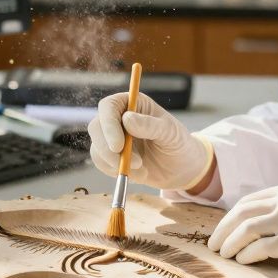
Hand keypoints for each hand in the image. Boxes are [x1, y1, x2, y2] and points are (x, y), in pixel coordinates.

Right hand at [88, 92, 212, 189]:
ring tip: (141, 168)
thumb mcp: (170, 132)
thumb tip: (127, 119)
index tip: (118, 146)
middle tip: (126, 165)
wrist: (181, 168)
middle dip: (107, 148)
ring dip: (115, 163)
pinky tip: (138, 174)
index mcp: (132, 104)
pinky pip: (102, 163)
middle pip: (96, 127)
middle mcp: (118, 118)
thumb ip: (151, 126)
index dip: (108, 124)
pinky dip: (116, 172)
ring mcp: (112, 137)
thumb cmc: (178, 143)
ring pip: (97, 148)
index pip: (109, 106)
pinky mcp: (111, 156)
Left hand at [207, 182, 277, 277]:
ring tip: (224, 255)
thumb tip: (242, 228)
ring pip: (248, 229)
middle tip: (214, 246)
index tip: (220, 232)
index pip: (250, 201)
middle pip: (244, 213)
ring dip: (231, 244)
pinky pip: (261, 248)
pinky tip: (243, 262)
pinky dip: (247, 256)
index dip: (230, 218)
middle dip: (223, 230)